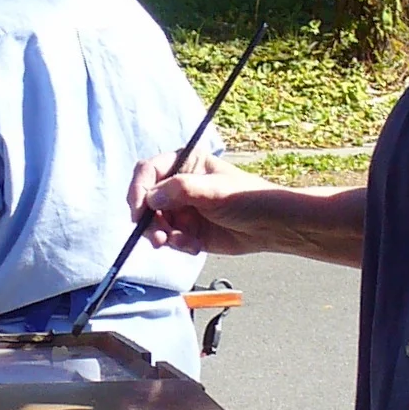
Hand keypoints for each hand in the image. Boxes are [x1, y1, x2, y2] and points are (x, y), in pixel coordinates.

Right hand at [128, 149, 277, 256]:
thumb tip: (150, 197)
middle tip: (158, 238)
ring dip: (163, 236)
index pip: (148, 172)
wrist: (270, 226)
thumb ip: (181, 190)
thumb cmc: (248, 198)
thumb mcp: (215, 190)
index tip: (139, 213)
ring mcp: (180, 208)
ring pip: (154, 223)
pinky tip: (195, 246)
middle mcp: (177, 184)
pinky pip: (169, 239)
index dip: (138, 191)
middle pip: (145, 200)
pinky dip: (178, 245)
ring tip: (180, 242)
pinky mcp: (186, 230)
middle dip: (149, 221)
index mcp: (184, 163)